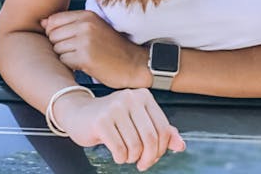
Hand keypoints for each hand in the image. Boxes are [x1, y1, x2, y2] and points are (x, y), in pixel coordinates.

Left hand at [42, 9, 148, 87]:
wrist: (133, 63)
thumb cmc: (112, 47)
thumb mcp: (94, 28)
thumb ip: (69, 23)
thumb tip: (43, 22)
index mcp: (87, 15)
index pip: (54, 20)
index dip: (56, 32)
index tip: (67, 39)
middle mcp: (85, 25)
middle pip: (53, 35)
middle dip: (60, 44)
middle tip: (76, 50)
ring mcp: (85, 41)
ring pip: (56, 49)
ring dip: (65, 56)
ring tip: (82, 56)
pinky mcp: (85, 58)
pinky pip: (63, 61)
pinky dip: (71, 65)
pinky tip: (84, 64)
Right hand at [55, 87, 185, 171]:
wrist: (79, 113)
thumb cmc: (111, 118)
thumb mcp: (138, 120)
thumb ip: (161, 130)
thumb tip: (181, 145)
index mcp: (143, 96)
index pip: (164, 128)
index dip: (161, 149)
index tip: (153, 156)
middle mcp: (131, 98)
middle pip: (151, 138)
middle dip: (148, 158)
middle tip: (141, 163)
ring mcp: (115, 108)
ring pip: (135, 146)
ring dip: (131, 158)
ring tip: (125, 154)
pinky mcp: (101, 121)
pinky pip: (119, 150)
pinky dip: (120, 158)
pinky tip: (116, 152)